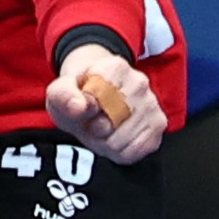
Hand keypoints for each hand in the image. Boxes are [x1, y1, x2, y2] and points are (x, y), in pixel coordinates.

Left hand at [50, 43, 166, 165]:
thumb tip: (80, 106)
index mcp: (114, 67)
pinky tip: (114, 138)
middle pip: (113, 121)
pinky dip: (119, 152)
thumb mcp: (59, 92)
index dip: (86, 110)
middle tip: (91, 122)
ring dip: (105, 142)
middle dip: (95, 129)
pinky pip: (136, 150)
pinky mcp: (159, 125)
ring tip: (101, 130)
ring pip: (124, 139)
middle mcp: (139, 82)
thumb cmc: (77, 95)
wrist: (93, 99)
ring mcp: (152, 104)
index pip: (100, 97)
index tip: (83, 106)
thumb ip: (64, 96)